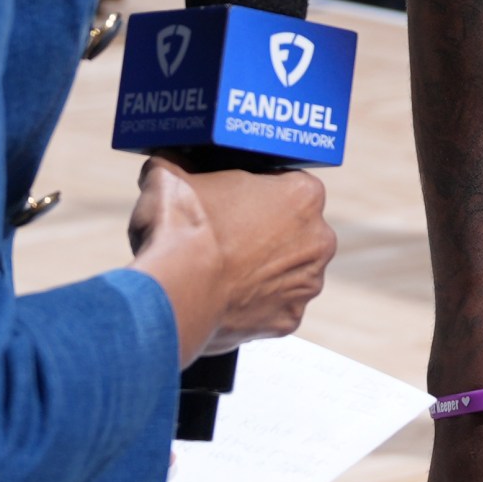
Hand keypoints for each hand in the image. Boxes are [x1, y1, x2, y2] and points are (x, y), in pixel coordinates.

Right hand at [128, 158, 335, 360]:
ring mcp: (307, 283)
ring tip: (224, 272)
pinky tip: (228, 300)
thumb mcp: (169, 177)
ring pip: (288, 271)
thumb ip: (175, 164)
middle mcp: (319, 238)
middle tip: (228, 237)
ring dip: (264, 271)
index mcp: (304, 194)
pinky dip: (255, 306)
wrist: (174, 292)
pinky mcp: (289, 320)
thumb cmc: (180, 228)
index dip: (258, 192)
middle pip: (294, 230)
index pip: (286, 184)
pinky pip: (275, 308)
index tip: (233, 201)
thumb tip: (163, 162)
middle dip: (267, 233)